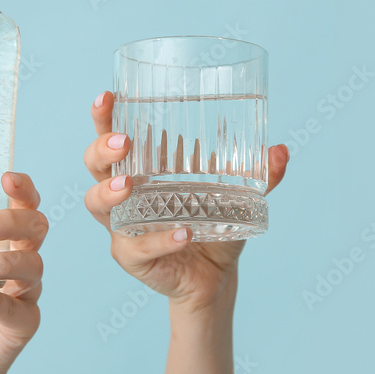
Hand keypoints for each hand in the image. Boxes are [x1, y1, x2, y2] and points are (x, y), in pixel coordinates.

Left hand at [0, 172, 46, 373]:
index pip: (23, 206)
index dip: (23, 190)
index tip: (6, 178)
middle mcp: (15, 262)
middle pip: (34, 227)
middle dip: (11, 220)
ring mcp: (22, 293)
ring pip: (31, 265)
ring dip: (1, 262)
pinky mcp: (22, 323)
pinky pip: (19, 308)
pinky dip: (0, 299)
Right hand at [83, 92, 288, 311]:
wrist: (215, 277)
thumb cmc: (213, 227)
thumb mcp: (238, 197)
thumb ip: (260, 175)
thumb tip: (281, 150)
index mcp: (141, 170)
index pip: (111, 138)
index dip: (104, 117)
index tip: (107, 96)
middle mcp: (124, 196)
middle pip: (94, 166)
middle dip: (102, 150)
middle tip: (123, 143)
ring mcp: (123, 227)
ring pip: (97, 206)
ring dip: (108, 192)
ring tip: (129, 185)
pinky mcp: (132, 258)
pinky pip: (137, 247)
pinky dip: (160, 239)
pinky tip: (182, 233)